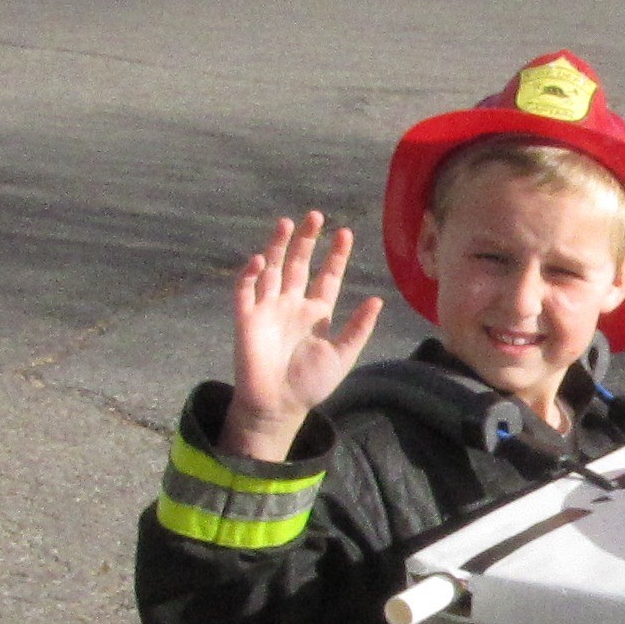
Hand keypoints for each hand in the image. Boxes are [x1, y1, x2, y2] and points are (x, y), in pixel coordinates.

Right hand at [220, 213, 381, 463]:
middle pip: (299, 264)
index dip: (335, 256)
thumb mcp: (342, 355)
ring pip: (272, 269)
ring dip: (278, 247)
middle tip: (315, 216)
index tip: (345, 233)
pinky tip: (261, 260)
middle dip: (306, 241)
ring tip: (287, 223)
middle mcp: (292, 305)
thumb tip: (378, 299)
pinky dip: (250, 275)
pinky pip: (246, 291)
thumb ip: (358, 328)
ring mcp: (268, 309)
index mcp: (316, 313)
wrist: (278, 407)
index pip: (327, 277)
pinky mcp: (246, 319)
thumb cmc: (311, 384)